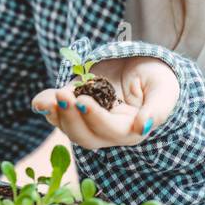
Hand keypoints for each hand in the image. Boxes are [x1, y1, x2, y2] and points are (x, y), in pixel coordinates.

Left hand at [30, 56, 178, 149]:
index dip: (95, 118)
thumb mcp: (163, 92)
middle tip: (63, 94)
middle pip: (86, 136)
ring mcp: (88, 122)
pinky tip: (40, 101)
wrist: (141, 68)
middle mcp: (107, 132)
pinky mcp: (75, 108)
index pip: (111, 130)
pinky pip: (58, 114)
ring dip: (56, 114)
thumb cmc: (157, 81)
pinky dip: (47, 107)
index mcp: (130, 131)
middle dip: (71, 118)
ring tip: (49, 97)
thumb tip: (143, 128)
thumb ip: (156, 110)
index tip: (82, 100)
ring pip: (69, 128)